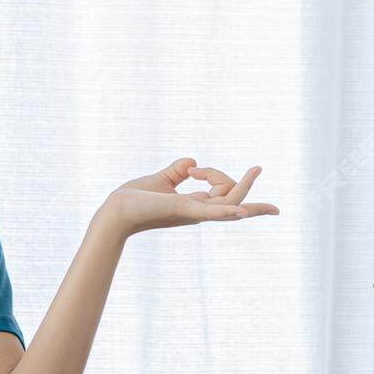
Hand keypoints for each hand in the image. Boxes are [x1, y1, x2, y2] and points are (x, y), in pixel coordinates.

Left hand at [99, 159, 278, 236]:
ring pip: (230, 202)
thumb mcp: (160, 180)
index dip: (216, 173)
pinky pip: (211, 212)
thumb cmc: (134, 200)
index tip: (191, 168)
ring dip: (245, 187)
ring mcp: (193, 212)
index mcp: (196, 205)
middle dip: (249, 184)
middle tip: (259, 166)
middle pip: (234, 198)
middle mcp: (199, 212)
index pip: (224, 191)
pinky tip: (243, 212)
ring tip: (256, 168)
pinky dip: (228, 211)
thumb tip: (192, 160)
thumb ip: (177, 171)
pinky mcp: (183, 210)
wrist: (115, 211)